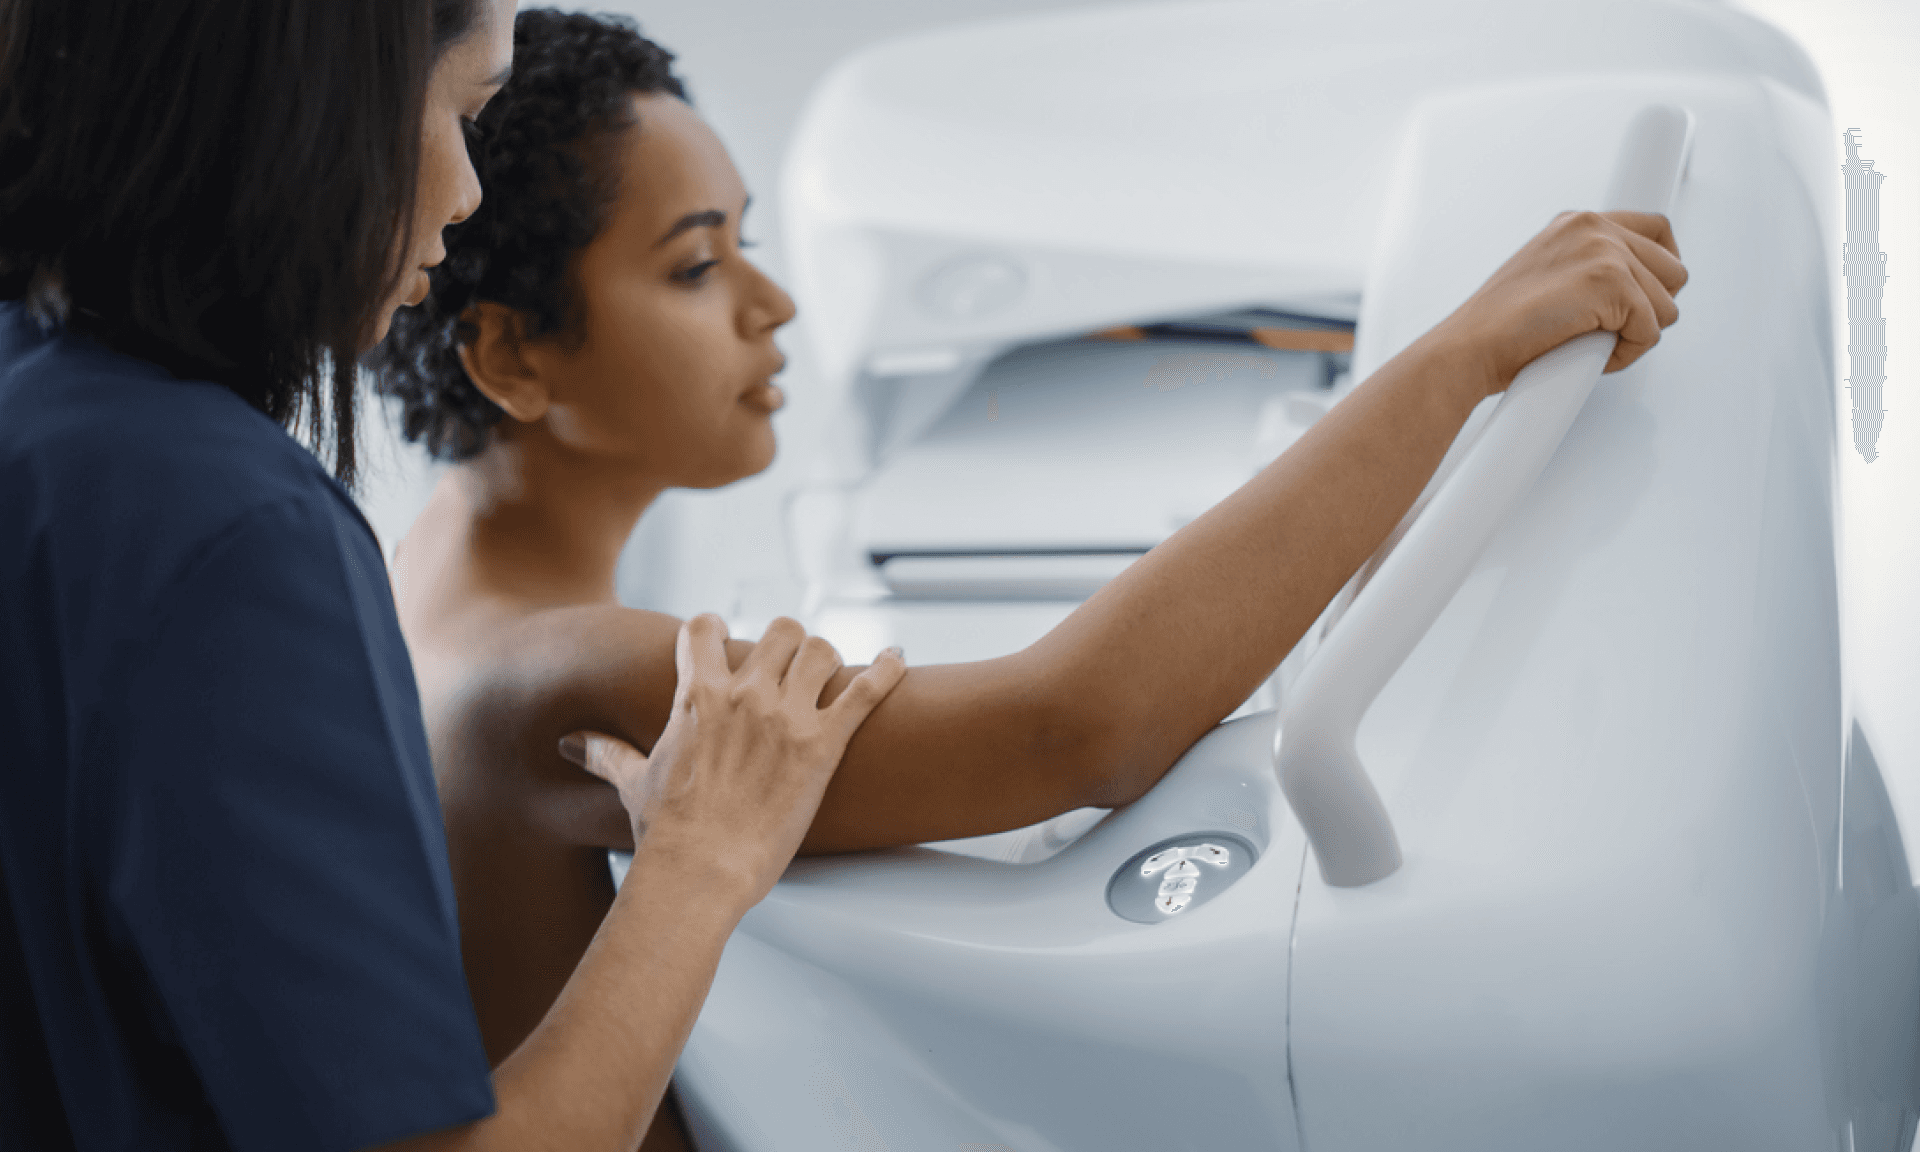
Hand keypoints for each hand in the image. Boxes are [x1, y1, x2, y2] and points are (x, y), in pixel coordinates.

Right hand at [558, 614, 905, 906]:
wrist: (700, 873)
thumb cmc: (665, 834)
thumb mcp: (633, 783)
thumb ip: (605, 752)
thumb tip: (570, 742)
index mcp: (697, 696)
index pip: (705, 628)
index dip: (716, 630)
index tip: (724, 641)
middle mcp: (744, 694)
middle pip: (780, 631)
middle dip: (786, 645)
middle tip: (789, 670)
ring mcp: (787, 717)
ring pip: (823, 650)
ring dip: (829, 660)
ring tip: (833, 676)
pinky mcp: (824, 745)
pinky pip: (867, 690)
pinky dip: (888, 669)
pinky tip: (896, 657)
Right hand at [1438, 210, 1687, 396]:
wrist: (1468, 347)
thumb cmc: (1496, 328)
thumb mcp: (1546, 277)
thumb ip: (1588, 270)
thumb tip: (1632, 292)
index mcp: (1577, 222)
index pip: (1656, 230)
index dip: (1660, 269)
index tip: (1648, 296)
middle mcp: (1593, 227)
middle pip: (1674, 268)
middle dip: (1652, 308)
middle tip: (1615, 330)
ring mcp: (1603, 251)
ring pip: (1667, 305)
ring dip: (1637, 335)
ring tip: (1593, 344)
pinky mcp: (1611, 283)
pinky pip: (1651, 331)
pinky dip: (1626, 354)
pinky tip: (1588, 354)